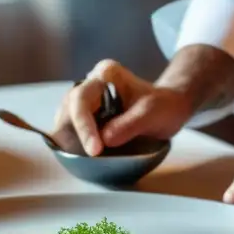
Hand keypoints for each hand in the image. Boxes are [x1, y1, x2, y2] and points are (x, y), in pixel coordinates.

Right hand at [53, 59, 192, 155]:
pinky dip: (75, 144)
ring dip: (72, 141)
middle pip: (68, 110)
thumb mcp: (152, 114)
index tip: (95, 150)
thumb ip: (129, 124)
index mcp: (104, 75)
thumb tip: (104, 139)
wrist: (168, 108)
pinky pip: (71, 130)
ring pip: (65, 121)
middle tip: (89, 157)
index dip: (84, 126)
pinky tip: (85, 155)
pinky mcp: (85, 116)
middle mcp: (89, 83)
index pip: (81, 99)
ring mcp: (85, 100)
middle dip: (74, 135)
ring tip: (86, 158)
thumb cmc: (162, 106)